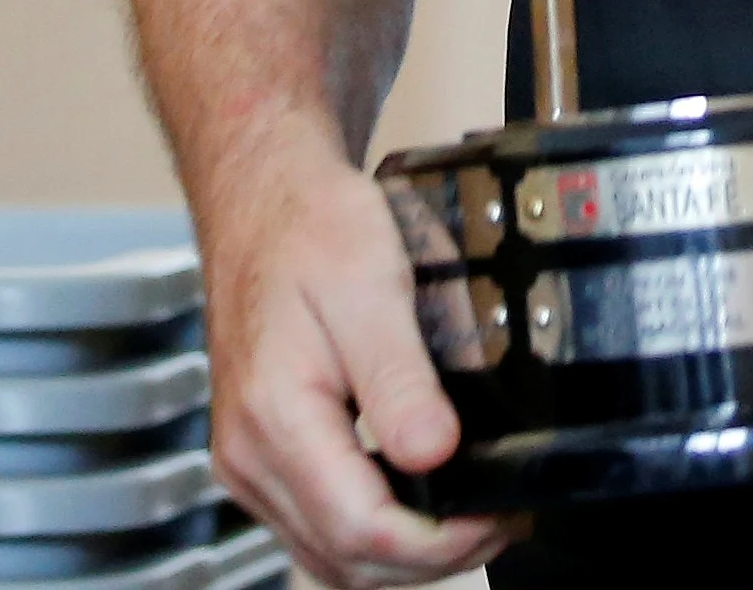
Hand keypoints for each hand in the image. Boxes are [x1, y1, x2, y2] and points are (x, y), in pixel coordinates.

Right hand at [193, 127, 520, 589]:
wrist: (265, 198)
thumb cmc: (310, 230)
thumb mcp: (369, 288)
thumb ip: (401, 379)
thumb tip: (435, 452)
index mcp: (276, 417)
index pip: (362, 530)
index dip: (442, 544)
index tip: (497, 518)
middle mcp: (251, 454)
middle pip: (347, 560)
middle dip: (434, 560)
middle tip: (501, 523)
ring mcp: (251, 459)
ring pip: (329, 555)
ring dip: (404, 557)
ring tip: (474, 521)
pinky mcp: (261, 453)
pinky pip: (317, 525)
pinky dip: (373, 533)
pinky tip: (422, 503)